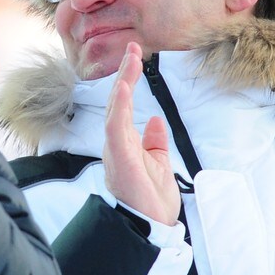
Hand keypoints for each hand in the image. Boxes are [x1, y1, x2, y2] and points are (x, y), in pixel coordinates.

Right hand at [102, 42, 180, 224]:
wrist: (151, 226)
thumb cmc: (151, 199)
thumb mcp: (158, 163)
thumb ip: (155, 141)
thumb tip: (155, 120)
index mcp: (124, 142)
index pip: (124, 104)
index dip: (128, 79)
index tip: (136, 56)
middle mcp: (116, 142)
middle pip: (118, 101)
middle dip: (125, 73)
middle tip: (133, 49)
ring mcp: (116, 148)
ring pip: (116, 109)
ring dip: (123, 82)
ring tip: (131, 59)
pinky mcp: (120, 157)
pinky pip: (116, 127)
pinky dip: (120, 107)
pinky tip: (124, 89)